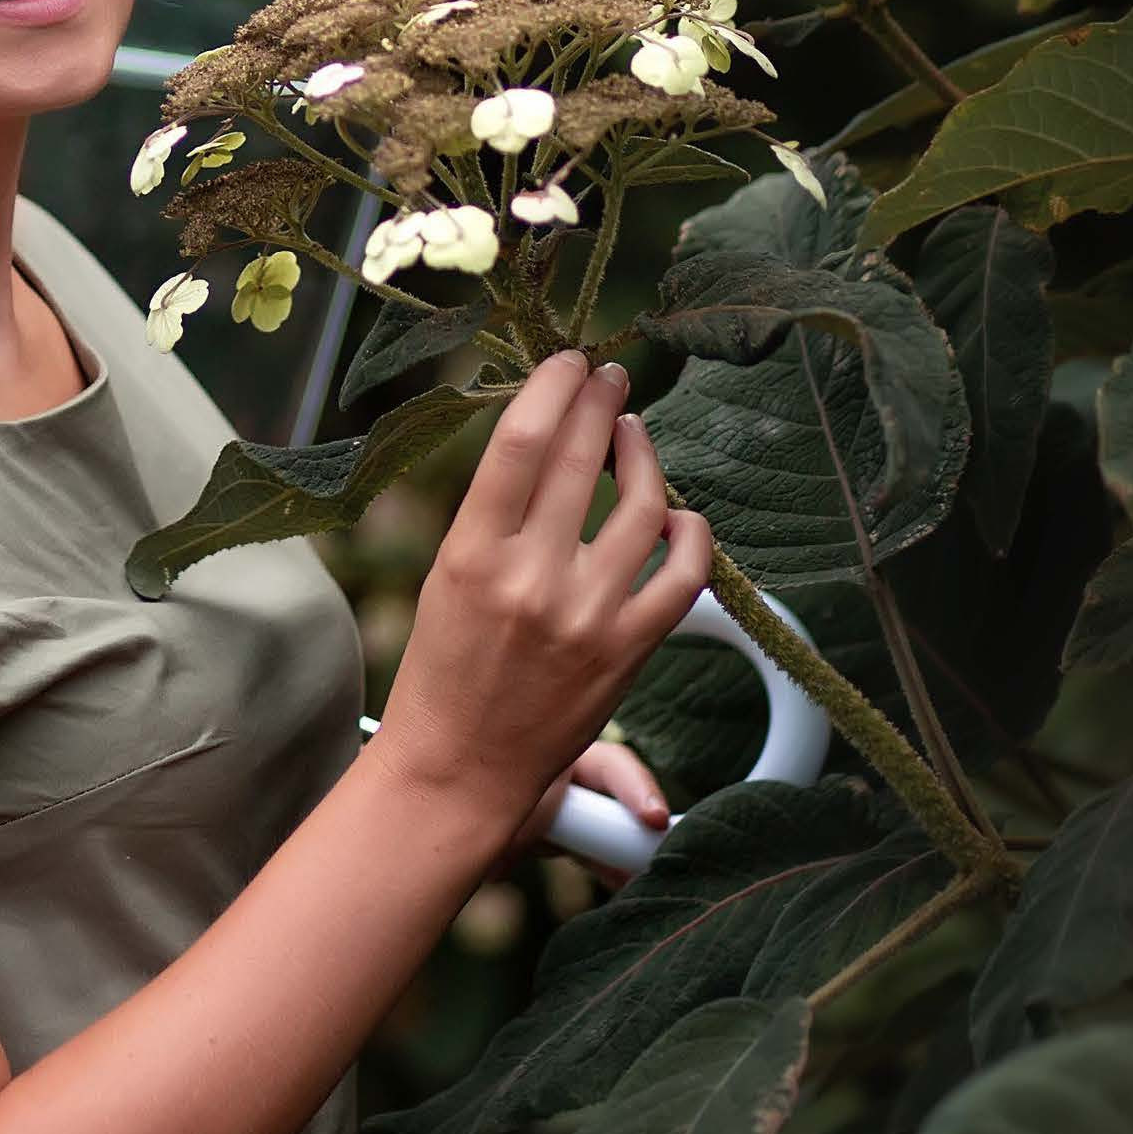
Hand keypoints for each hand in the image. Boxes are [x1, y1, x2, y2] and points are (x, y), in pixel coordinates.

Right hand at [373, 347, 712, 862]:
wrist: (459, 770)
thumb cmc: (443, 670)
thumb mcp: (447, 579)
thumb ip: (494, 517)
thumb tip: (545, 441)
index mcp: (469, 554)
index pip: (520, 442)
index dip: (552, 388)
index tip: (569, 363)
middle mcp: (530, 580)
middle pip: (580, 459)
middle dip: (601, 403)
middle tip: (611, 376)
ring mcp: (586, 616)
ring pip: (641, 506)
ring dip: (644, 456)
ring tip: (637, 436)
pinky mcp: (628, 652)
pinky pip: (683, 573)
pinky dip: (689, 533)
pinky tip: (678, 514)